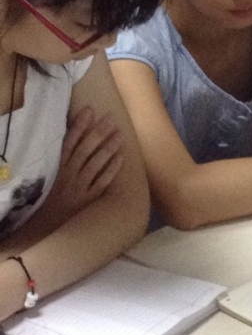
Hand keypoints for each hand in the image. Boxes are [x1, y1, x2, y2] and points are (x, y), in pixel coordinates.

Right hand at [39, 108, 123, 230]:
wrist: (46, 223)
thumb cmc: (52, 195)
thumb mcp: (54, 174)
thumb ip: (65, 156)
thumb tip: (78, 134)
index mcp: (58, 167)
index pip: (69, 142)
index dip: (79, 126)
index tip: (89, 110)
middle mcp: (68, 175)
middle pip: (84, 150)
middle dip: (98, 133)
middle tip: (111, 118)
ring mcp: (79, 187)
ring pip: (95, 164)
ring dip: (108, 148)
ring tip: (120, 134)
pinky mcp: (87, 199)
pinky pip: (101, 183)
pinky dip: (111, 170)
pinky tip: (121, 158)